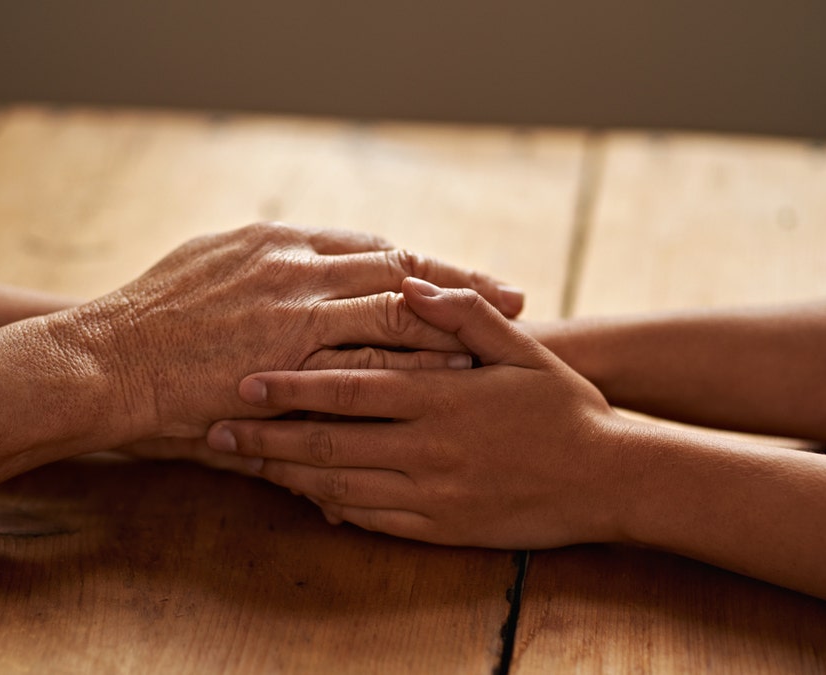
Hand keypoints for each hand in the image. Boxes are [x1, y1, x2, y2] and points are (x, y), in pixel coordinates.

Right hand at [51, 223, 524, 449]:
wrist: (103, 359)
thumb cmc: (147, 319)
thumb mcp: (206, 267)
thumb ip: (261, 266)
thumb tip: (297, 268)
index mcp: (277, 241)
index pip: (370, 247)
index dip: (420, 262)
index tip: (459, 273)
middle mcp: (294, 265)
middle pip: (398, 266)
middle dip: (458, 280)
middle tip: (512, 293)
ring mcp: (294, 307)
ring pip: (395, 304)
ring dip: (453, 316)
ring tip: (504, 327)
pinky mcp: (288, 354)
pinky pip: (370, 356)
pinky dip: (417, 360)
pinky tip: (456, 369)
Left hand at [204, 277, 637, 548]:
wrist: (611, 479)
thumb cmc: (566, 408)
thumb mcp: (523, 351)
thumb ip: (464, 316)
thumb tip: (415, 282)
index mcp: (441, 398)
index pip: (349, 388)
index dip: (292, 385)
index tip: (243, 379)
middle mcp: (427, 449)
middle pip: (327, 444)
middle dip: (265, 436)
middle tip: (213, 429)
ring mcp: (431, 494)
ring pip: (338, 487)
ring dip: (284, 475)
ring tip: (242, 464)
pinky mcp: (441, 529)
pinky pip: (372, 521)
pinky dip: (331, 510)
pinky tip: (303, 498)